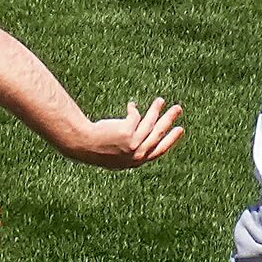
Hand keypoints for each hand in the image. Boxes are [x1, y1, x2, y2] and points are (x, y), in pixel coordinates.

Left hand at [68, 98, 184, 168]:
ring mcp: (133, 143)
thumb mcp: (118, 153)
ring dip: (156, 110)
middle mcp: (138, 154)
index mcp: (137, 161)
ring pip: (150, 123)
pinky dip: (133, 109)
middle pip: (159, 134)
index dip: (171, 139)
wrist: (82, 145)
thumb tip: (142, 129)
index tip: (180, 129)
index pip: (159, 150)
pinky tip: (130, 105)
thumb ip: (132, 146)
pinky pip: (135, 116)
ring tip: (160, 100)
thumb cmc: (96, 149)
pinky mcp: (127, 132)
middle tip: (178, 109)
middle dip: (169, 120)